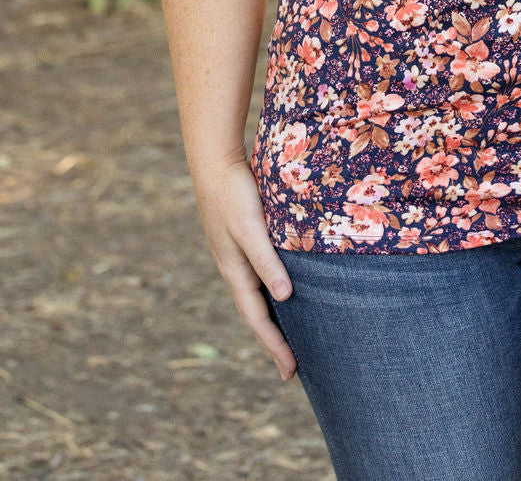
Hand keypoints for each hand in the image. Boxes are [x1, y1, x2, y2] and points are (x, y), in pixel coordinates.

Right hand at [191, 157, 297, 380]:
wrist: (216, 162)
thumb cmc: (234, 194)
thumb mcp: (251, 229)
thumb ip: (266, 261)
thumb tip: (284, 298)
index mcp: (235, 271)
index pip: (257, 318)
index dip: (274, 345)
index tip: (290, 371)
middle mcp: (234, 268)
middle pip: (256, 314)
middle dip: (272, 341)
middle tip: (291, 368)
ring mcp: (236, 255)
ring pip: (256, 297)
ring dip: (272, 319)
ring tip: (289, 337)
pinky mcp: (241, 240)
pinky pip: (258, 277)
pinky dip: (270, 293)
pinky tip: (282, 291)